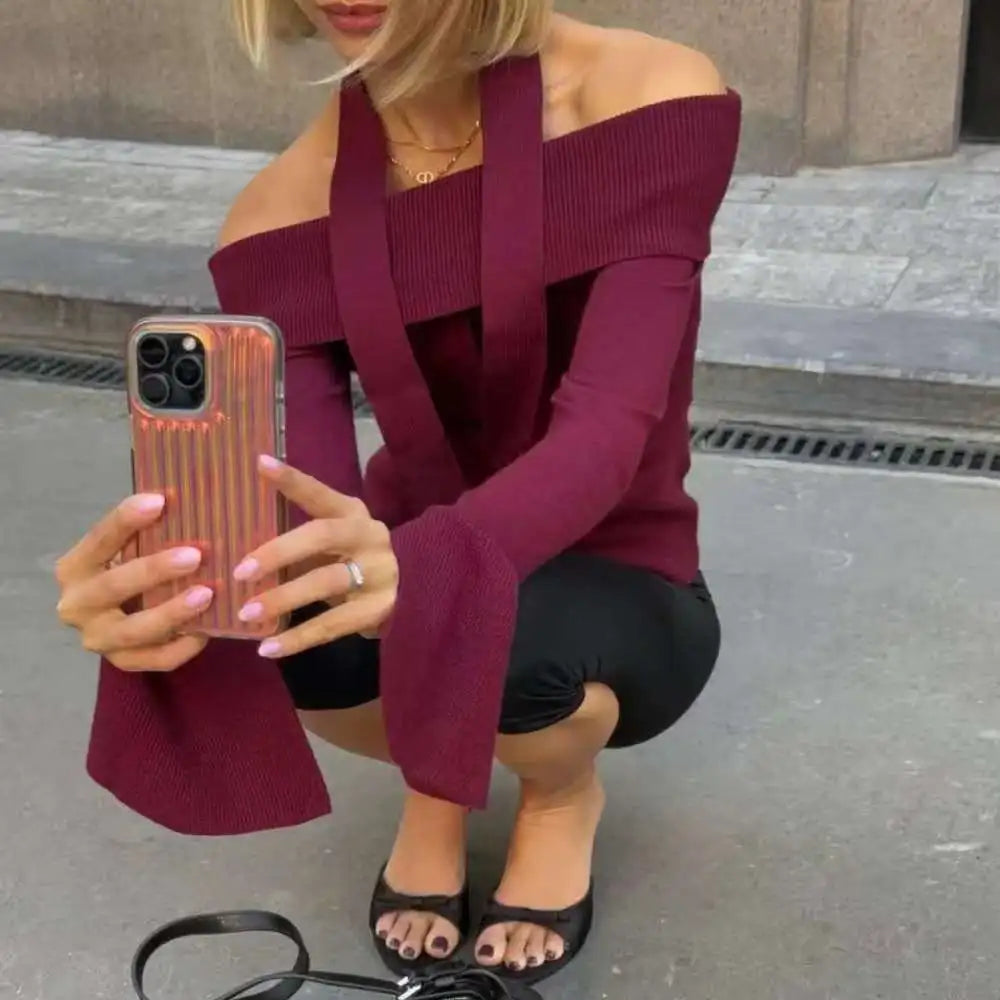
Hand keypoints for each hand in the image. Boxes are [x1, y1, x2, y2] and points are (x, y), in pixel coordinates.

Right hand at [55, 494, 213, 670]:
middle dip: (155, 570)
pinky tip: (206, 631)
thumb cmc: (129, 568)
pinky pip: (155, 660)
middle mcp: (77, 605)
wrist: (115, 616)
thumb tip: (184, 498)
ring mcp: (98, 638)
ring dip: (171, 612)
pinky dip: (182, 647)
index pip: (98, 540)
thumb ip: (147, 532)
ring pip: (134, 629)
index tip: (159, 501)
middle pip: (113, 587)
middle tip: (194, 556)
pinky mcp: (123, 662)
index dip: (126, 520)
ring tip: (206, 594)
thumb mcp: (128, 548)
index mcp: (75, 568)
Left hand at [234, 455, 397, 657]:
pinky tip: (267, 648)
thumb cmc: (348, 560)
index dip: (292, 479)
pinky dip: (297, 638)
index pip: (319, 493)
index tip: (259, 464)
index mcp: (351, 512)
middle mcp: (369, 536)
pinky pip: (332, 624)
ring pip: (326, 582)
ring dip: (283, 598)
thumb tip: (231, 540)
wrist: (406, 591)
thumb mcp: (329, 540)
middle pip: (322, 536)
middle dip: (278, 552)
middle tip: (241, 571)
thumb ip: (295, 536)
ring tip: (246, 613)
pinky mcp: (378, 608)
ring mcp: (378, 572)